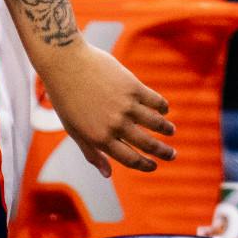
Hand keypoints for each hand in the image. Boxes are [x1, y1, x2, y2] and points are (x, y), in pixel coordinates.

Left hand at [38, 41, 174, 176]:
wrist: (65, 63)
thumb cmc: (66, 98)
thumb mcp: (74, 130)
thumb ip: (91, 153)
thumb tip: (107, 175)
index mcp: (100, 138)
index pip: (131, 159)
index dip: (146, 165)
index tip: (154, 165)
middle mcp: (115, 124)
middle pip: (148, 144)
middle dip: (163, 152)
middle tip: (172, 155)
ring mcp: (125, 105)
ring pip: (156, 123)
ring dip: (167, 130)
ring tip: (171, 131)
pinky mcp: (132, 86)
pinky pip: (155, 101)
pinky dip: (163, 107)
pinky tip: (163, 110)